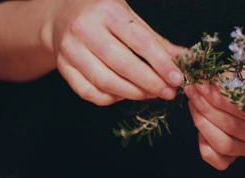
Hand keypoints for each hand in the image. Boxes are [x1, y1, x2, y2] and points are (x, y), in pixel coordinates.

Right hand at [45, 0, 184, 104]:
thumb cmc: (102, 14)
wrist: (62, 15)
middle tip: (167, 92)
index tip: (177, 79)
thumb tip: (183, 57)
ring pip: (106, 82)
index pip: (140, 42)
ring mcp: (71, 50)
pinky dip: (111, 98)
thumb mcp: (129, 16)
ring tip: (150, 94)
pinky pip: (89, 92)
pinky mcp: (64, 67)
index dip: (161, 63)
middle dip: (150, 83)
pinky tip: (125, 94)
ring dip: (133, 93)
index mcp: (107, 11)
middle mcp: (86, 29)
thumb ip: (155, 39)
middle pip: (123, 65)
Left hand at [183, 62, 244, 169]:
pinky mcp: (241, 158)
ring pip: (224, 144)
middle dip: (207, 107)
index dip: (221, 99)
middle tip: (193, 90)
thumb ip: (228, 80)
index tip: (203, 86)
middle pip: (233, 127)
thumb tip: (202, 83)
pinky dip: (204, 143)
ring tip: (193, 102)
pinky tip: (199, 122)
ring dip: (202, 123)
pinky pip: (219, 160)